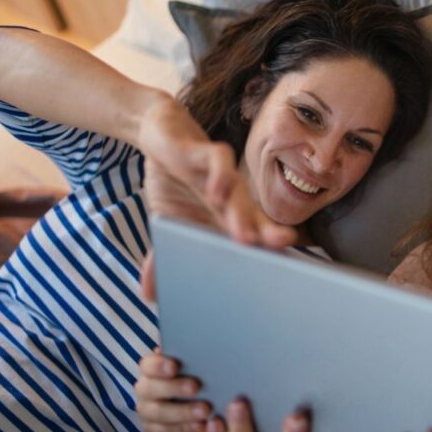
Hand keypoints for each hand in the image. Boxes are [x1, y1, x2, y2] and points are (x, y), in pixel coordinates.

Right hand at [134, 96, 296, 301]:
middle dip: (266, 237)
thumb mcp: (165, 222)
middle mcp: (231, 198)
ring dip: (242, 214)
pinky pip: (218, 162)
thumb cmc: (174, 183)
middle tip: (277, 254)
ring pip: (238, 193)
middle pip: (253, 219)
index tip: (283, 273)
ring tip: (246, 236)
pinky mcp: (204, 151)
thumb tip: (148, 296)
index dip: (265, 253)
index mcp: (225, 217)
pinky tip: (217, 191)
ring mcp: (221, 175)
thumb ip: (161, 257)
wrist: (161, 136)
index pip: (251, 237)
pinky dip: (219, 175)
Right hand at [134, 349, 210, 431]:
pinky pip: (164, 430)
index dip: (159, 365)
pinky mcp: (152, 427)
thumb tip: (210, 352)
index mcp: (150, 369)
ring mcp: (146, 410)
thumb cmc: (192, 374)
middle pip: (152, 389)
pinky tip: (201, 426)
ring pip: (159, 412)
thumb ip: (193, 360)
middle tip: (196, 387)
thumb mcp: (191, 365)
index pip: (148, 365)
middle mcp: (144, 389)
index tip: (175, 366)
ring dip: (182, 412)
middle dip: (174, 388)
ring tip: (205, 411)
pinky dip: (183, 429)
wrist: (190, 399)